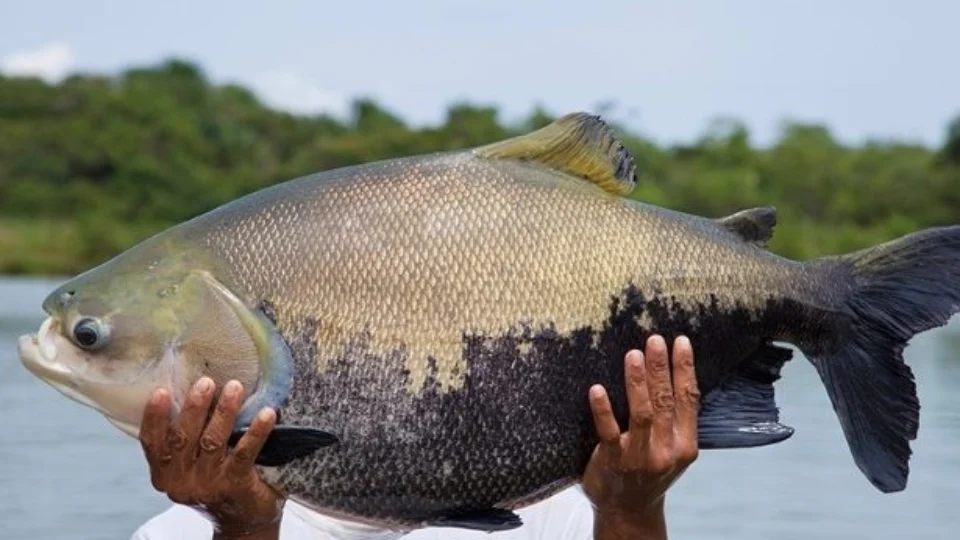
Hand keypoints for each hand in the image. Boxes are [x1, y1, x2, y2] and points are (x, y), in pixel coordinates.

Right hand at [138, 378, 284, 538]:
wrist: (242, 518)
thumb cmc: (216, 479)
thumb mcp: (192, 463)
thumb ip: (186, 436)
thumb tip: (191, 385)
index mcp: (164, 473)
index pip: (152, 443)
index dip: (154, 417)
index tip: (161, 391)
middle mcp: (180, 482)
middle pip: (182, 439)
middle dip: (194, 408)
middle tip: (206, 382)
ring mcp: (207, 485)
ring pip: (212, 442)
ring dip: (224, 412)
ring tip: (235, 387)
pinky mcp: (234, 485)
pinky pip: (244, 453)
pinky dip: (256, 431)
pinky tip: (267, 414)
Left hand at [583, 335, 700, 538]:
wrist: (628, 510)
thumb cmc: (648, 471)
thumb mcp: (672, 448)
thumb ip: (675, 419)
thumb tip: (672, 370)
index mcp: (685, 445)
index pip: (688, 400)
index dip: (685, 369)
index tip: (681, 342)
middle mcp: (666, 451)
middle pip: (666, 402)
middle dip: (661, 369)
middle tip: (655, 339)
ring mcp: (639, 457)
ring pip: (642, 414)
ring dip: (638, 382)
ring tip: (633, 354)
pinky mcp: (612, 461)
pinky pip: (608, 431)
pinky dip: (603, 409)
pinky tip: (597, 389)